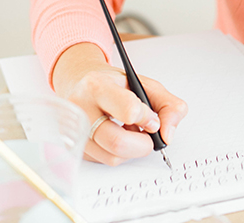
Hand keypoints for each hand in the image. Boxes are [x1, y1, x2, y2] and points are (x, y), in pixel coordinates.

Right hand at [52, 43, 187, 165]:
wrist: (82, 83)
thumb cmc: (115, 84)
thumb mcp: (145, 84)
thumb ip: (168, 106)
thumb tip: (168, 135)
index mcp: (97, 85)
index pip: (128, 110)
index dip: (147, 118)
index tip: (151, 117)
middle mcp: (80, 108)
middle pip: (117, 142)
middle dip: (142, 144)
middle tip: (148, 133)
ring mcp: (75, 130)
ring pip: (112, 157)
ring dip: (132, 149)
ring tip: (131, 130)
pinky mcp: (76, 147)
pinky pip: (105, 161)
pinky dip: (119, 153)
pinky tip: (118, 135)